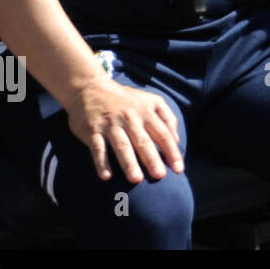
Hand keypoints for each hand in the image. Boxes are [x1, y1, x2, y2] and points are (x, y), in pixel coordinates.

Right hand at [65, 77, 183, 184]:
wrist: (90, 89)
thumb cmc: (126, 100)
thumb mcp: (151, 101)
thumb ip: (167, 118)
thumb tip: (176, 141)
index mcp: (146, 111)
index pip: (163, 134)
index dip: (172, 152)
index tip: (178, 170)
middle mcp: (130, 118)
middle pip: (143, 141)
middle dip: (152, 159)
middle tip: (160, 176)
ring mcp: (110, 124)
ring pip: (121, 145)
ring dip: (129, 162)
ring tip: (136, 179)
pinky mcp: (92, 130)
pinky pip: (98, 148)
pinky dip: (101, 162)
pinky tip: (106, 176)